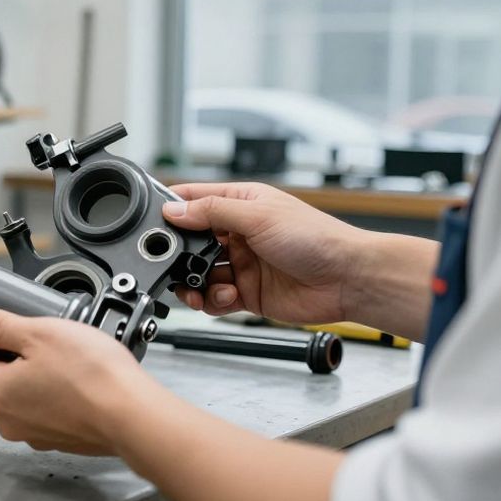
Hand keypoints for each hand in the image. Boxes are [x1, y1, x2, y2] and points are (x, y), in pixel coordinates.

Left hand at [0, 306, 149, 455]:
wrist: (136, 418)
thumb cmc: (92, 377)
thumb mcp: (39, 333)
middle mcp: (8, 420)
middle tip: (4, 329)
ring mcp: (32, 433)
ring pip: (10, 395)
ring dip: (15, 370)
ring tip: (42, 347)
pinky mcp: (57, 438)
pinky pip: (35, 408)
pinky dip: (38, 388)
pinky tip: (61, 371)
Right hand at [163, 182, 368, 324]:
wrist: (348, 280)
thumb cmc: (318, 238)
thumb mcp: (258, 215)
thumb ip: (212, 211)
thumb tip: (173, 210)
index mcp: (242, 203)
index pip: (195, 200)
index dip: (172, 209)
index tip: (153, 221)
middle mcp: (238, 233)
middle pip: (190, 241)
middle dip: (179, 254)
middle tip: (174, 263)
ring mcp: (242, 263)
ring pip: (198, 272)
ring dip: (194, 281)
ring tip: (199, 287)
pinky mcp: (247, 292)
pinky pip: (215, 297)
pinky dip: (213, 300)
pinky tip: (227, 296)